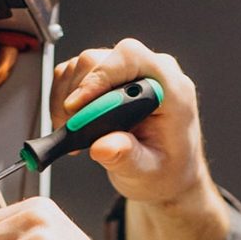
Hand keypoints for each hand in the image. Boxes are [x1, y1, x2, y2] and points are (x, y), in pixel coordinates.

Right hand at [52, 39, 229, 239]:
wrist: (170, 181)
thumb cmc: (166, 178)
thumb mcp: (147, 175)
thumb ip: (128, 159)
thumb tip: (107, 145)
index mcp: (171, 89)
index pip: (133, 59)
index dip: (101, 76)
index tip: (80, 106)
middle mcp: (154, 75)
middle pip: (104, 58)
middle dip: (80, 89)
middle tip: (71, 125)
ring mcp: (133, 77)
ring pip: (87, 65)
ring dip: (71, 96)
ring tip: (73, 132)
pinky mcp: (113, 84)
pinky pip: (80, 77)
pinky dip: (69, 98)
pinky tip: (73, 127)